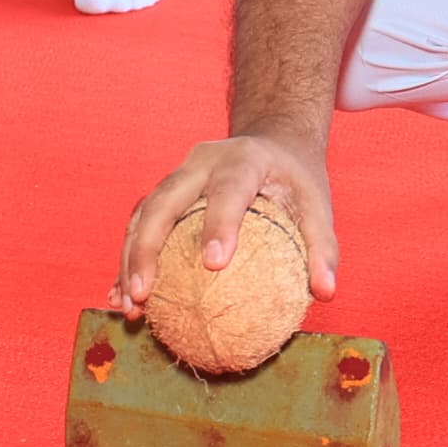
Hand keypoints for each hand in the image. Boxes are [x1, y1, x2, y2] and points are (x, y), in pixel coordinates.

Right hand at [114, 129, 340, 310]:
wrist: (272, 141)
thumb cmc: (295, 179)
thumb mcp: (317, 203)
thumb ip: (322, 246)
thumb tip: (325, 294)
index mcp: (242, 158)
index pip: (228, 190)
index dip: (219, 224)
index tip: (214, 265)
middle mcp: (201, 161)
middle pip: (164, 201)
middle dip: (147, 247)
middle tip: (143, 294)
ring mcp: (177, 174)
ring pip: (143, 213)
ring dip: (129, 259)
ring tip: (129, 305)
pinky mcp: (164, 190)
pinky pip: (139, 224)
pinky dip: (129, 260)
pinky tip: (123, 298)